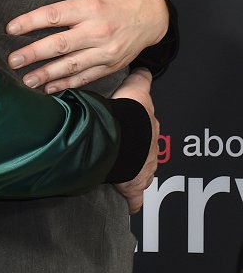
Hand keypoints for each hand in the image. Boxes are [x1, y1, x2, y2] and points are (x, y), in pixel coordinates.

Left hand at [5, 0, 168, 92]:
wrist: (153, 15)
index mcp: (91, 7)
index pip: (55, 15)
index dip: (31, 22)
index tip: (11, 28)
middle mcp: (97, 31)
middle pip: (60, 45)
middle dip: (33, 54)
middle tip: (12, 60)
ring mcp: (105, 51)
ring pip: (71, 66)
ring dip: (47, 75)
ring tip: (26, 80)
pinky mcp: (110, 65)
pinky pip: (85, 78)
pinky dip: (66, 84)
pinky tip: (48, 88)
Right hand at [111, 69, 158, 213]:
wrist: (121, 136)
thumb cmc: (126, 113)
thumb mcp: (134, 88)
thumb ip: (139, 78)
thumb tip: (143, 68)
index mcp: (149, 123)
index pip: (148, 122)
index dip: (140, 122)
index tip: (135, 124)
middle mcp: (150, 146)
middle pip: (146, 146)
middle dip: (137, 146)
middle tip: (123, 144)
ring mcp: (144, 167)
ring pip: (143, 169)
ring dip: (134, 169)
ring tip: (122, 168)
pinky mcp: (135, 185)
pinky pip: (135, 197)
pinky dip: (133, 201)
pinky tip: (130, 204)